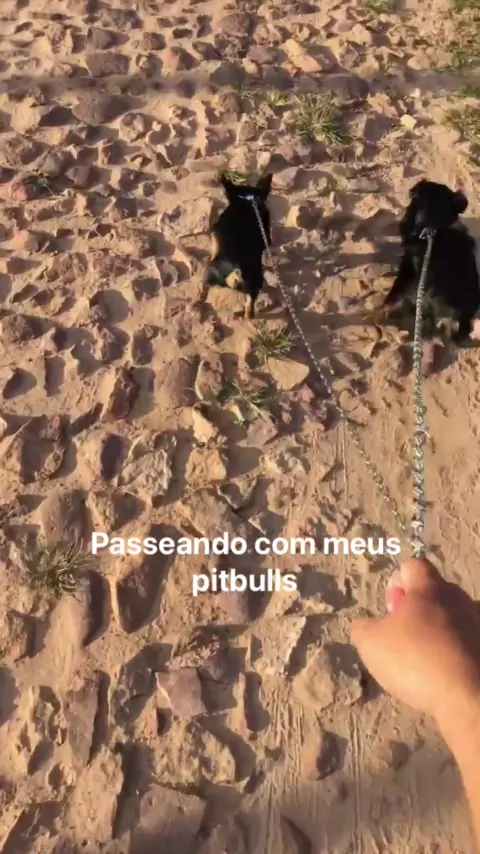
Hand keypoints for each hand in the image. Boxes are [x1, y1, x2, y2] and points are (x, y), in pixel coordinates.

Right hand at [351, 559, 479, 724]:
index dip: (396, 581)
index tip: (390, 607)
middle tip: (402, 634)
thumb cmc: (415, 660)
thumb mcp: (370, 644)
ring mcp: (477, 622)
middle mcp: (458, 598)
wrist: (467, 697)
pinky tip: (443, 672)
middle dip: (416, 607)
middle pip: (434, 591)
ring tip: (424, 658)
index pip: (413, 565)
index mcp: (429, 588)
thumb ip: (362, 627)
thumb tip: (364, 624)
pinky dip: (453, 650)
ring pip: (451, 616)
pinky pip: (465, 639)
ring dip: (436, 629)